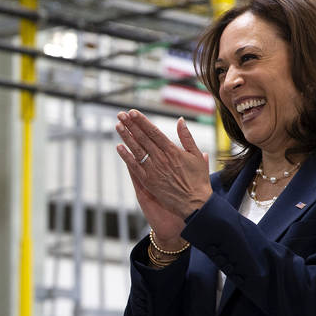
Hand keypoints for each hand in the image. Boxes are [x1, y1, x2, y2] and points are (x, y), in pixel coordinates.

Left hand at [115, 111, 211, 239]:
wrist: (194, 203)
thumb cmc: (198, 179)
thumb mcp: (196, 155)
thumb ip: (187, 137)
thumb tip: (180, 120)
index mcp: (173, 150)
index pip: (154, 132)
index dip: (142, 121)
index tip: (133, 112)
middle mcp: (161, 158)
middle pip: (142, 138)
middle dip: (131, 125)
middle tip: (121, 114)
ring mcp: (153, 170)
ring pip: (137, 150)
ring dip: (126, 137)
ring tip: (117, 126)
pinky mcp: (148, 181)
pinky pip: (135, 167)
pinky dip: (126, 157)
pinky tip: (119, 147)